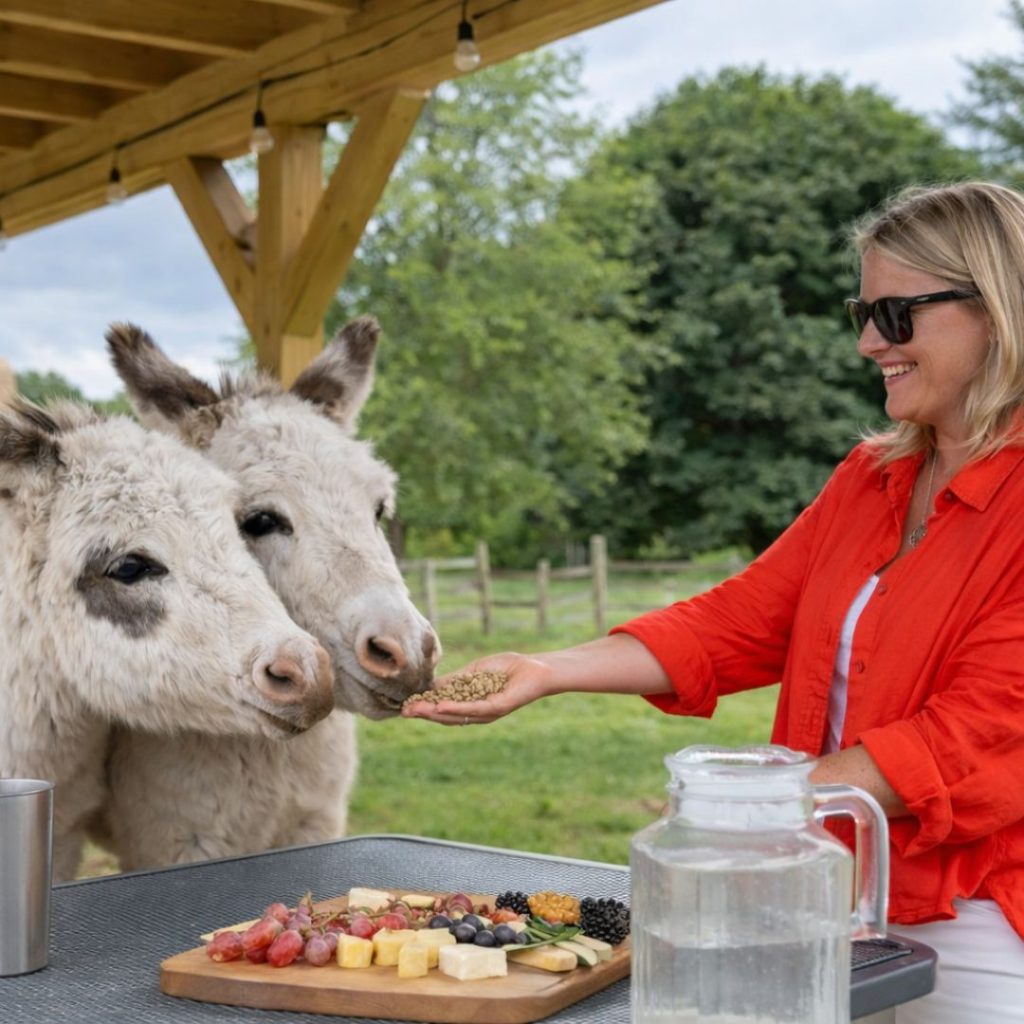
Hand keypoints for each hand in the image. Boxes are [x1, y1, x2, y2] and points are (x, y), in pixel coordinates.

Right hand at [400, 651, 552, 725]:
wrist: (537, 668)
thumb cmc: (510, 667)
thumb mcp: (475, 671)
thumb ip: (456, 680)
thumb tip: (432, 686)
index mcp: (473, 704)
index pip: (445, 709)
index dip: (425, 708)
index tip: (406, 706)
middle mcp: (479, 713)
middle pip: (447, 717)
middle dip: (424, 714)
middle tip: (404, 712)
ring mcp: (488, 712)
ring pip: (456, 716)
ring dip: (434, 713)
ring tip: (415, 711)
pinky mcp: (498, 708)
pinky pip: (473, 709)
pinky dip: (455, 708)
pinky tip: (440, 706)